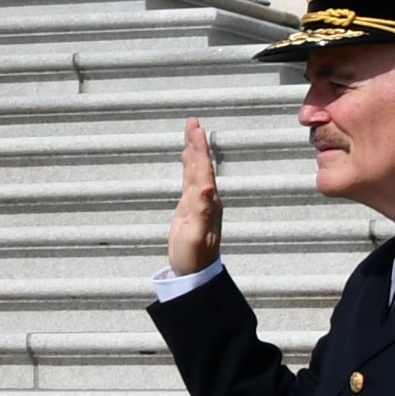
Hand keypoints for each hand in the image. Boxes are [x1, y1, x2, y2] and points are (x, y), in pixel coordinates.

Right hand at [169, 118, 224, 276]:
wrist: (195, 273)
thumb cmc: (195, 257)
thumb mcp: (196, 235)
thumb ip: (201, 211)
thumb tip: (206, 187)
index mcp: (207, 202)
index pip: (203, 169)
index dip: (198, 147)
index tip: (195, 127)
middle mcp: (206, 199)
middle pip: (201, 165)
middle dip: (196, 143)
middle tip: (192, 122)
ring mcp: (198, 203)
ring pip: (196, 170)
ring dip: (193, 151)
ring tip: (191, 133)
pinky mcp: (190, 208)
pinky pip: (189, 180)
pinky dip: (188, 165)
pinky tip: (186, 160)